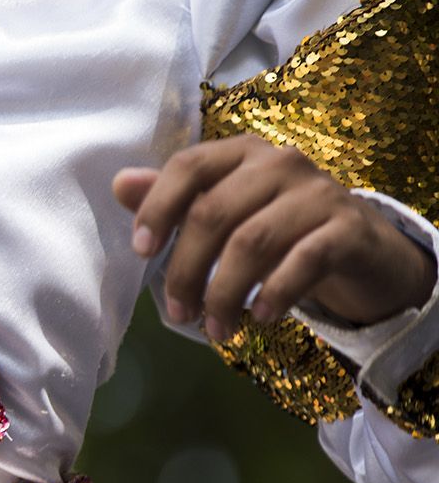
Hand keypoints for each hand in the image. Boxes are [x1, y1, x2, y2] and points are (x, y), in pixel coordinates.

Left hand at [114, 136, 436, 341]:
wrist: (362, 250)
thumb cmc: (278, 229)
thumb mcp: (225, 212)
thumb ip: (174, 199)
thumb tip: (120, 183)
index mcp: (241, 153)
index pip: (188, 166)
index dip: (158, 207)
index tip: (140, 251)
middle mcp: (280, 162)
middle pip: (214, 213)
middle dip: (187, 270)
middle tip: (180, 313)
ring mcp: (319, 191)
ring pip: (253, 241)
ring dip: (225, 293)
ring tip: (216, 329)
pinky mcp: (350, 227)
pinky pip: (304, 259)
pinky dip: (276, 292)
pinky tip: (261, 318)